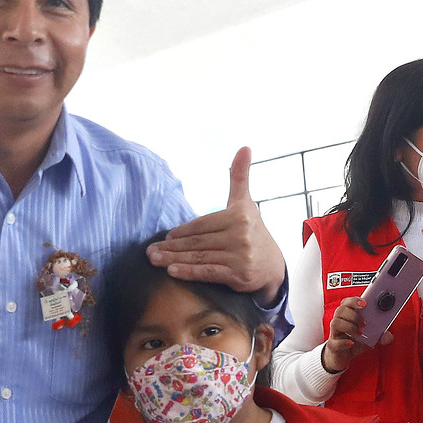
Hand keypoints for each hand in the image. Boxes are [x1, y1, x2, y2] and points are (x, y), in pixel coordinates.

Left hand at [147, 149, 287, 299]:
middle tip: (150, 251)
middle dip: (172, 247)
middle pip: (198, 241)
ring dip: (174, 259)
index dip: (183, 231)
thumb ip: (240, 177)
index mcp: (238, 215)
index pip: (202, 224)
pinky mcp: (240, 275)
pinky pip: (208, 272)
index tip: (166, 236)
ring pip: (200, 257)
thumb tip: (244, 147)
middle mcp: (241, 235)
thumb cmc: (253, 232)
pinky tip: (172, 271)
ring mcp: (241, 256)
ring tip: (154, 260)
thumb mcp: (246, 203)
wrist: (272, 267)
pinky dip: (189, 272)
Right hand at [320, 296, 387, 373]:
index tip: (364, 304)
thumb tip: (388, 336)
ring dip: (349, 326)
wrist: (342, 358)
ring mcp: (334, 334)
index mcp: (347, 316)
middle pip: (340, 310)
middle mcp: (339, 322)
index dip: (354, 301)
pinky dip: (343, 342)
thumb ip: (380, 335)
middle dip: (354, 314)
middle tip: (364, 323)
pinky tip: (351, 343)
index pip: (346, 302)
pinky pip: (334, 342)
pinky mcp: (332, 346)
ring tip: (359, 333)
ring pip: (336, 323)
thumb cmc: (354, 343)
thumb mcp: (369, 338)